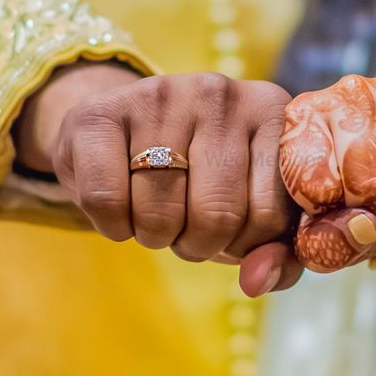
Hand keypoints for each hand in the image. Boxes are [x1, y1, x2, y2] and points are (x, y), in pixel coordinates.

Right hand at [15, 62, 301, 285]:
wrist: (122, 130)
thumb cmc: (201, 177)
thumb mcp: (250, 211)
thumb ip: (277, 254)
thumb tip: (256, 283)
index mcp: (271, 111)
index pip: (271, 214)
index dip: (246, 245)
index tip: (232, 232)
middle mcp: (221, 92)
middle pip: (217, 215)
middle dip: (199, 245)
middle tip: (187, 228)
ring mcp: (160, 94)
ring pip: (161, 213)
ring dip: (155, 237)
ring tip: (156, 215)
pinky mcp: (99, 112)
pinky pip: (106, 200)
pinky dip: (112, 225)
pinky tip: (120, 207)